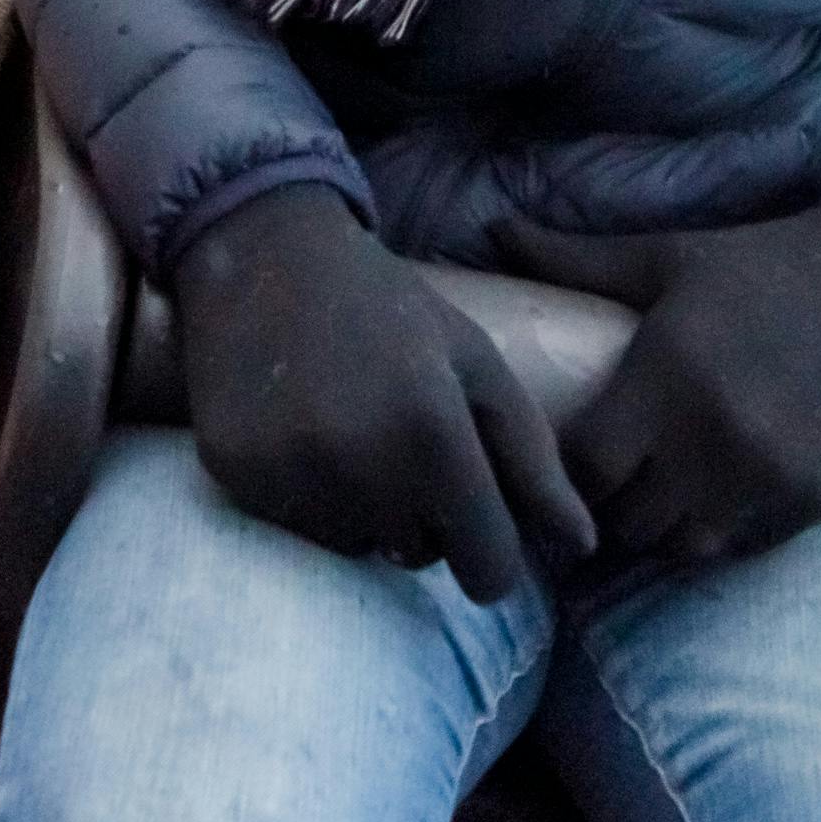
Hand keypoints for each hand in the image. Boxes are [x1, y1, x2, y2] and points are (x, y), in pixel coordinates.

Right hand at [171, 186, 591, 602]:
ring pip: (356, 546)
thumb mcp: (476, 364)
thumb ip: (533, 460)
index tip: (479, 524)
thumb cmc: (388, 307)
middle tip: (401, 443)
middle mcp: (358, 465)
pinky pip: (295, 527)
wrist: (264, 253)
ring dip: (365, 510)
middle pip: (419, 556)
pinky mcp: (235, 476)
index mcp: (432, 434)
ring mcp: (289, 475)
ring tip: (351, 432)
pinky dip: (308, 497)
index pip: (487, 568)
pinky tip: (302, 433)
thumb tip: (585, 546)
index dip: (492, 555)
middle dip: (424, 518)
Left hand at [492, 196, 820, 567]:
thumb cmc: (767, 266)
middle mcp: (711, 435)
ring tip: (665, 496)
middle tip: (616, 486)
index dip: (569, 473)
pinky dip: (724, 533)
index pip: (585, 468)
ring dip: (666, 528)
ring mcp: (765, 474)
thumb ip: (575, 257)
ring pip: (683, 545)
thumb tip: (494, 228)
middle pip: (628, 520)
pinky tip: (720, 499)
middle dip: (613, 507)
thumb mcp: (668, 256)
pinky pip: (743, 548)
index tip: (576, 461)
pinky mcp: (813, 499)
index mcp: (665, 374)